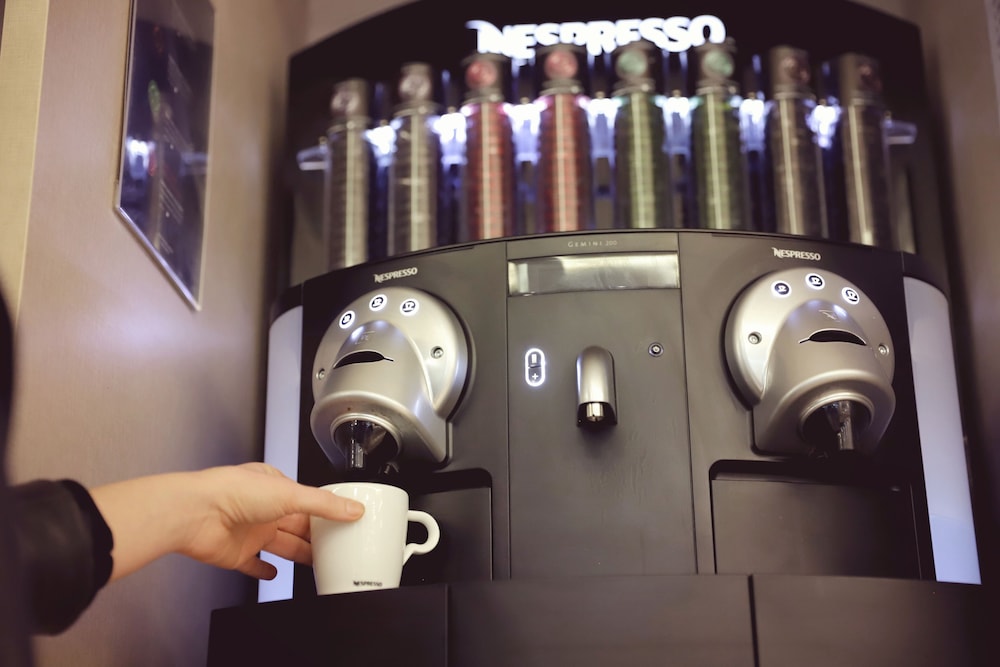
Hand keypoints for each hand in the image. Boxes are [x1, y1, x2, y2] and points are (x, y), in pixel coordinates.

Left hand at [91, 464, 364, 581]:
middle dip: (315, 536)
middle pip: (296, 525)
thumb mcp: (290, 493)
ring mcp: (249, 531)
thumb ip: (323, 505)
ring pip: (281, 545)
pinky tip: (274, 573)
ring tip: (317, 562)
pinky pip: (254, 565)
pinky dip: (264, 571)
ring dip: (299, 553)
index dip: (325, 511)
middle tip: (337, 546)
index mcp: (274, 486)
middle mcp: (262, 508)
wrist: (194, 514)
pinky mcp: (236, 554)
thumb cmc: (232, 492)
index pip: (307, 500)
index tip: (344, 520)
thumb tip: (353, 508)